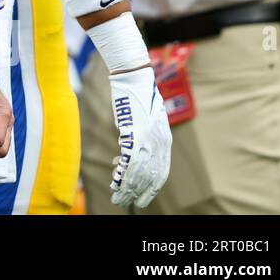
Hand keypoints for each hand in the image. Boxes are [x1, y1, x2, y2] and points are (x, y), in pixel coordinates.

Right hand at [107, 65, 171, 208]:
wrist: (134, 78)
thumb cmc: (138, 95)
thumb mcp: (146, 119)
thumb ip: (143, 136)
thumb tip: (129, 148)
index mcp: (165, 140)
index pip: (162, 172)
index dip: (151, 187)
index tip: (142, 197)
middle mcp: (159, 143)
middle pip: (151, 176)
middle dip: (139, 192)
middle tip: (127, 202)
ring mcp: (148, 140)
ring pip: (140, 173)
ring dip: (128, 187)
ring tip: (117, 196)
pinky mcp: (135, 134)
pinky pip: (130, 161)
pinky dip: (122, 174)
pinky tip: (114, 181)